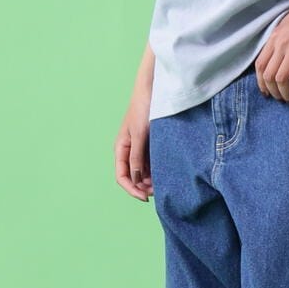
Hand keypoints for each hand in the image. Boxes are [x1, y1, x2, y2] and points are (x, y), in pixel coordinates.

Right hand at [115, 81, 154, 200]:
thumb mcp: (139, 134)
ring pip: (144, 171)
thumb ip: (137, 157)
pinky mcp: (151, 144)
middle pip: (133, 177)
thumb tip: (136, 179)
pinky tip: (167, 172)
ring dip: (152, 179)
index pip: (122, 176)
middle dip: (144, 187)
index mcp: (120, 148)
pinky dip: (157, 169)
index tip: (146, 197)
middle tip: (160, 191)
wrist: (154, 90)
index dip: (132, 190)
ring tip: (166, 183)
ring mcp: (140, 147)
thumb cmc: (143, 109)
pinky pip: (152, 162)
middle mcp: (128, 150)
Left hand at [255, 0, 288, 102]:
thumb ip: (282, 38)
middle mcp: (281, 43)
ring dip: (285, 93)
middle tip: (280, 99)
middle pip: (268, 75)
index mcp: (275, 36)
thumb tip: (280, 53)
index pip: (260, 64)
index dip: (260, 81)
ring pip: (281, 79)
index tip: (266, 91)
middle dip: (272, 92)